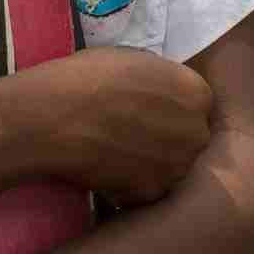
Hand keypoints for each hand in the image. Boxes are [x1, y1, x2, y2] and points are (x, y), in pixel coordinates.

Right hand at [6, 46, 212, 206]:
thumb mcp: (134, 60)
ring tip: (120, 153)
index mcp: (196, 92)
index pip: (197, 104)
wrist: (56, 115)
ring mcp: (176, 167)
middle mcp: (196, 132)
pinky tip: (108, 170)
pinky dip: (131, 184)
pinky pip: (147, 189)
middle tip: (135, 133)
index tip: (152, 109)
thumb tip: (158, 90)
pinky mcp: (152, 193)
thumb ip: (158, 79)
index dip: (173, 107)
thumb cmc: (90, 76)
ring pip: (171, 167)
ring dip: (152, 163)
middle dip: (169, 138)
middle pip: (190, 138)